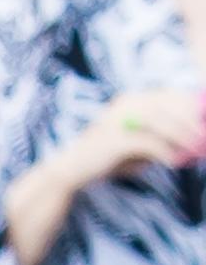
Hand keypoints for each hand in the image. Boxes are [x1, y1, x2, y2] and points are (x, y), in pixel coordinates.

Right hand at [78, 87, 205, 180]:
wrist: (72, 168)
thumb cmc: (107, 158)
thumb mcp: (137, 146)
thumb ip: (161, 141)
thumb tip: (193, 144)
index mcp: (129, 101)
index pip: (166, 96)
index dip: (188, 106)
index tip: (202, 122)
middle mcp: (124, 104)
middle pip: (167, 106)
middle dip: (190, 122)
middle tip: (204, 138)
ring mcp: (118, 119)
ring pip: (161, 122)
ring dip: (182, 137)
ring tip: (195, 151)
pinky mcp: (114, 138)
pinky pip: (148, 143)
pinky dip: (166, 153)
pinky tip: (174, 163)